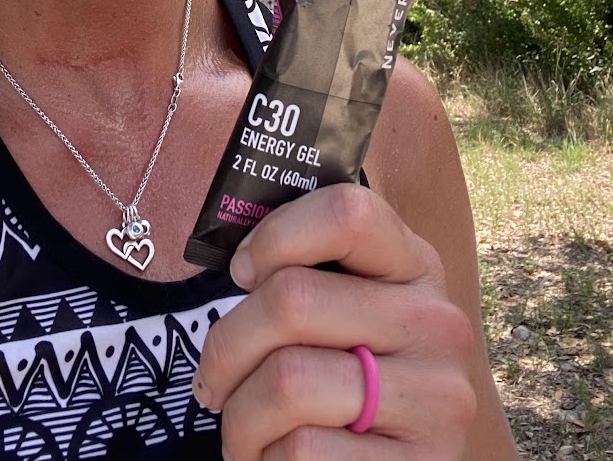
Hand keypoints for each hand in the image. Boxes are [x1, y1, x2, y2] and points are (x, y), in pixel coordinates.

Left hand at [193, 183, 476, 458]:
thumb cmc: (352, 372)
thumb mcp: (350, 306)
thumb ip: (309, 272)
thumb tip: (238, 261)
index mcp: (414, 265)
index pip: (346, 214)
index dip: (275, 236)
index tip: (242, 272)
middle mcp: (435, 324)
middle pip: (291, 300)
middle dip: (227, 346)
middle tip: (213, 378)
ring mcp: (436, 398)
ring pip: (288, 381)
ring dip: (240, 415)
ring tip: (241, 426)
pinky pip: (304, 451)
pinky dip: (267, 459)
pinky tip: (277, 456)